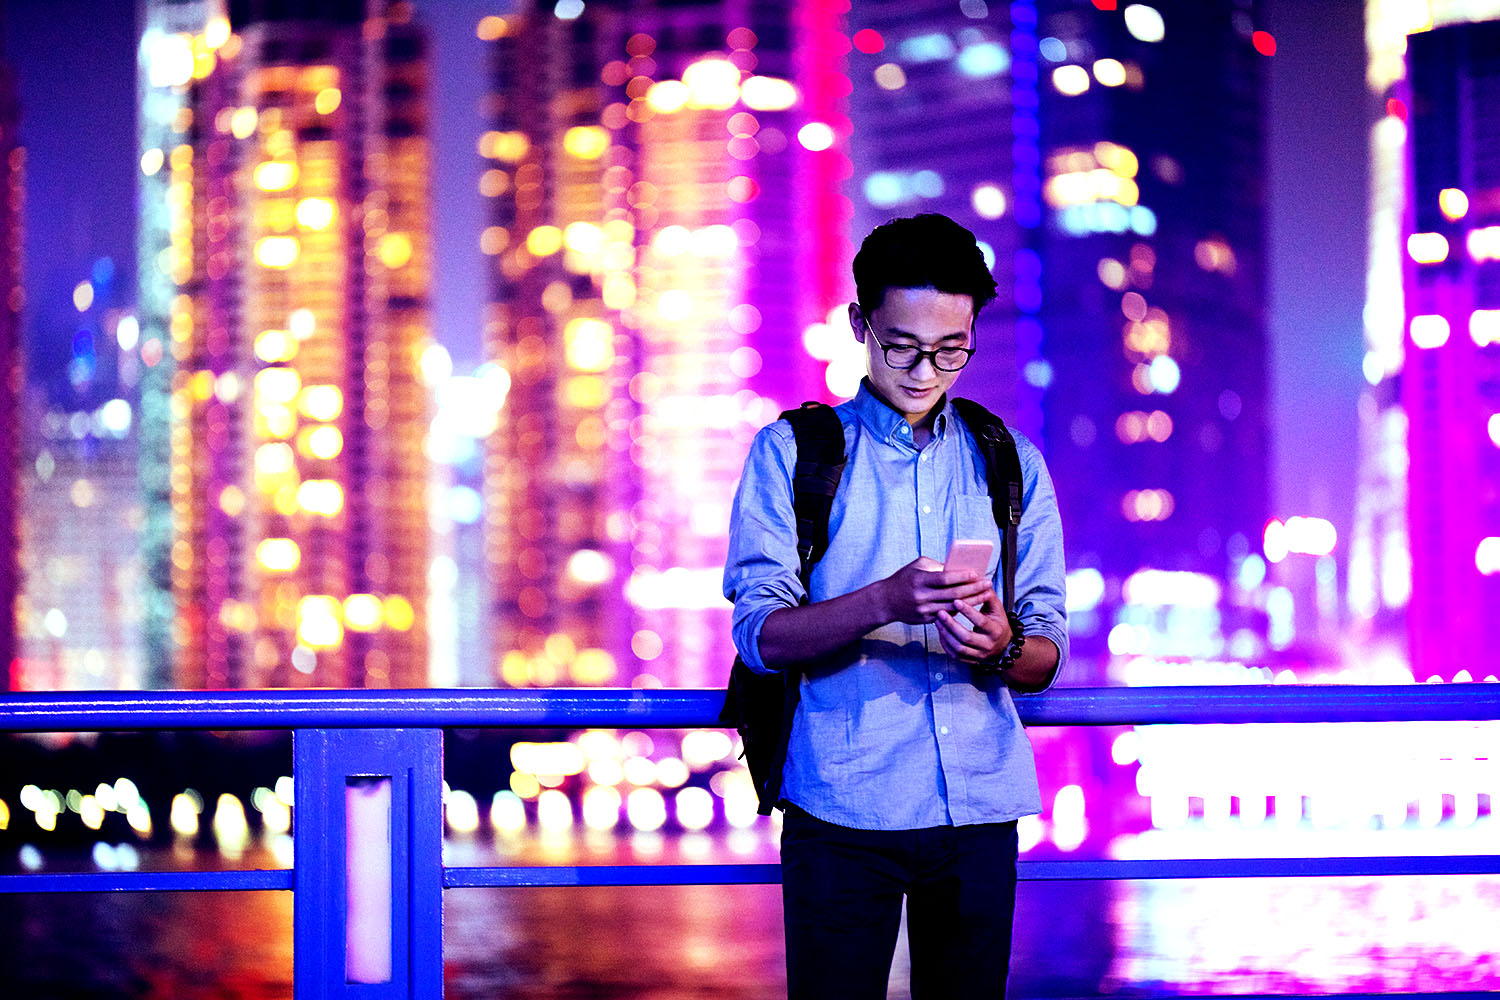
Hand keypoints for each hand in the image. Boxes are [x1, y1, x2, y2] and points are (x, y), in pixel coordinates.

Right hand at [876, 557, 991, 625]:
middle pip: (952, 594)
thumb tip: (958, 568)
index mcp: (919, 581)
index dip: (961, 576)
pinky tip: (973, 604)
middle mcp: (921, 597)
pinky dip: (961, 610)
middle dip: (972, 588)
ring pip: (953, 607)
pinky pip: (947, 615)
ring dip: (972, 601)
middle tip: (987, 583)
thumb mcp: (916, 567)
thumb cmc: (903, 579)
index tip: (976, 573)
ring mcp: (924, 610)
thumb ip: (936, 567)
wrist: (885, 601)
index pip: (944, 579)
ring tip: (986, 594)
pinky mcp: (926, 620)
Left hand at [935, 591, 1012, 663]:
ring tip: (937, 620)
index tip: (955, 601)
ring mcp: (979, 655)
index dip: (968, 612)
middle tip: (940, 612)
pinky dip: (945, 643)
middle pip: (966, 637)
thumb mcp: (996, 608)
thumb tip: (977, 578)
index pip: (981, 622)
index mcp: (996, 630)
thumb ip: (987, 595)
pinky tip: (940, 631)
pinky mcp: (970, 661)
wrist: (1003, 646)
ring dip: (945, 634)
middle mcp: (988, 645)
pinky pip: (954, 654)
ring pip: (958, 648)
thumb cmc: (997, 622)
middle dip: (951, 624)